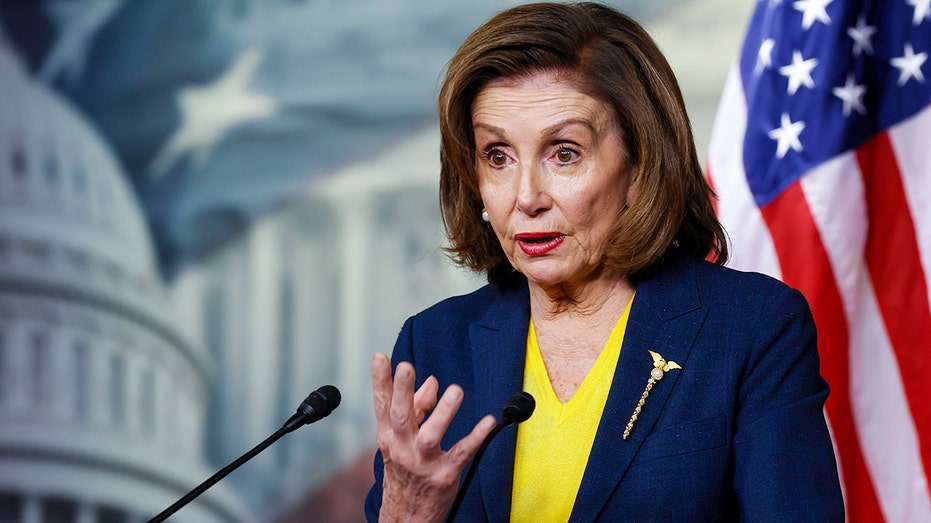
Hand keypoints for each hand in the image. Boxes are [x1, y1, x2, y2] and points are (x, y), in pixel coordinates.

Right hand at [372, 353, 495, 521]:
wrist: (406, 517)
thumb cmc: (405, 472)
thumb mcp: (401, 441)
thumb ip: (417, 409)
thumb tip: (432, 382)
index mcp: (388, 437)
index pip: (382, 404)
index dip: (380, 381)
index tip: (381, 357)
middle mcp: (402, 449)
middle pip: (401, 416)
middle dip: (403, 390)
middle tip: (406, 367)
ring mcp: (423, 463)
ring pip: (431, 435)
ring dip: (443, 412)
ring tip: (455, 391)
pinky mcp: (444, 476)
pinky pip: (462, 453)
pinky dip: (476, 436)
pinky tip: (488, 422)